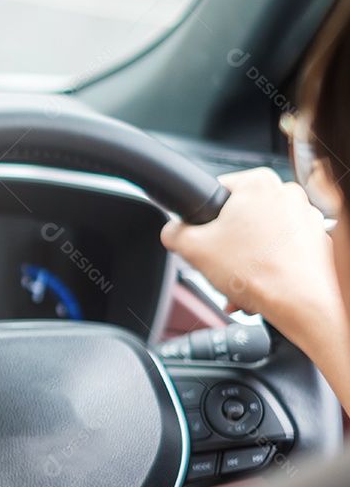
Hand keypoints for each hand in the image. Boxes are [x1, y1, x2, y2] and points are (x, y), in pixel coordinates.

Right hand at [161, 168, 338, 342]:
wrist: (299, 303)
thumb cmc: (258, 273)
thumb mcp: (194, 250)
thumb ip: (174, 233)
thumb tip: (172, 232)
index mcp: (258, 184)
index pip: (217, 192)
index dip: (203, 219)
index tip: (203, 239)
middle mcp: (287, 194)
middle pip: (240, 218)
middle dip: (226, 246)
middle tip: (219, 266)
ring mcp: (306, 217)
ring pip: (261, 237)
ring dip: (245, 261)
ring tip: (237, 284)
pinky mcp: (315, 241)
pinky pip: (281, 250)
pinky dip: (267, 267)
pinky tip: (256, 287)